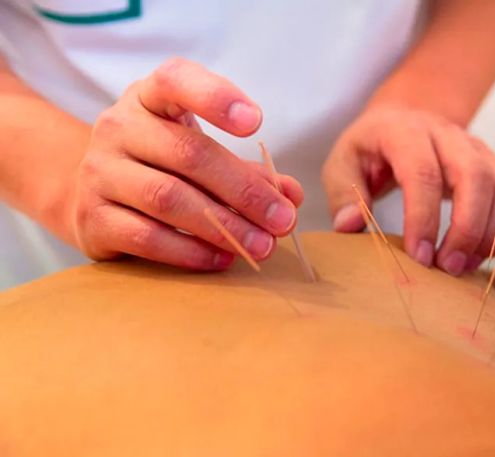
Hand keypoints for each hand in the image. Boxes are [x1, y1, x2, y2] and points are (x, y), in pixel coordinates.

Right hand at [68, 58, 302, 269]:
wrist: (92, 194)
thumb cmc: (161, 165)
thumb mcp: (201, 153)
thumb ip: (247, 170)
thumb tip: (291, 196)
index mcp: (149, 99)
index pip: (175, 80)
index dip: (215, 97)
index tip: (256, 123)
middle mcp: (118, 127)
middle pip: (188, 153)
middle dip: (244, 190)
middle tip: (283, 219)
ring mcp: (99, 172)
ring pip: (168, 198)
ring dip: (224, 227)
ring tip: (262, 245)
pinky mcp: (92, 217)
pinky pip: (147, 237)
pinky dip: (191, 251)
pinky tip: (223, 259)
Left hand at [322, 105, 494, 275]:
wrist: (404, 119)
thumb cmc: (371, 150)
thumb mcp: (342, 164)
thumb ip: (343, 194)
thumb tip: (351, 226)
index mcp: (404, 132)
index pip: (422, 172)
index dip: (423, 218)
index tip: (420, 257)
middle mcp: (448, 135)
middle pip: (474, 176)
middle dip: (466, 229)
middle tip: (449, 268)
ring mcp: (479, 148)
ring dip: (490, 234)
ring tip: (463, 266)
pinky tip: (484, 251)